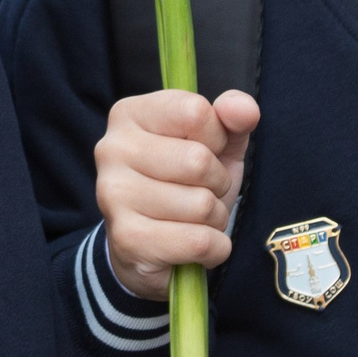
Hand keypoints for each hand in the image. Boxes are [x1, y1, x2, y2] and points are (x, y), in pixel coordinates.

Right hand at [95, 88, 259, 300]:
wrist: (146, 245)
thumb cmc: (182, 184)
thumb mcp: (213, 145)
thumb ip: (232, 120)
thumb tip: (246, 108)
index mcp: (130, 114)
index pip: (196, 112)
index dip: (216, 138)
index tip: (204, 151)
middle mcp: (111, 148)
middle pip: (197, 160)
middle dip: (218, 183)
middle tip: (201, 191)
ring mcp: (113, 194)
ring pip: (201, 204)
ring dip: (215, 218)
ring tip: (194, 219)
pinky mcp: (126, 238)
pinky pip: (198, 241)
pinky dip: (215, 248)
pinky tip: (195, 246)